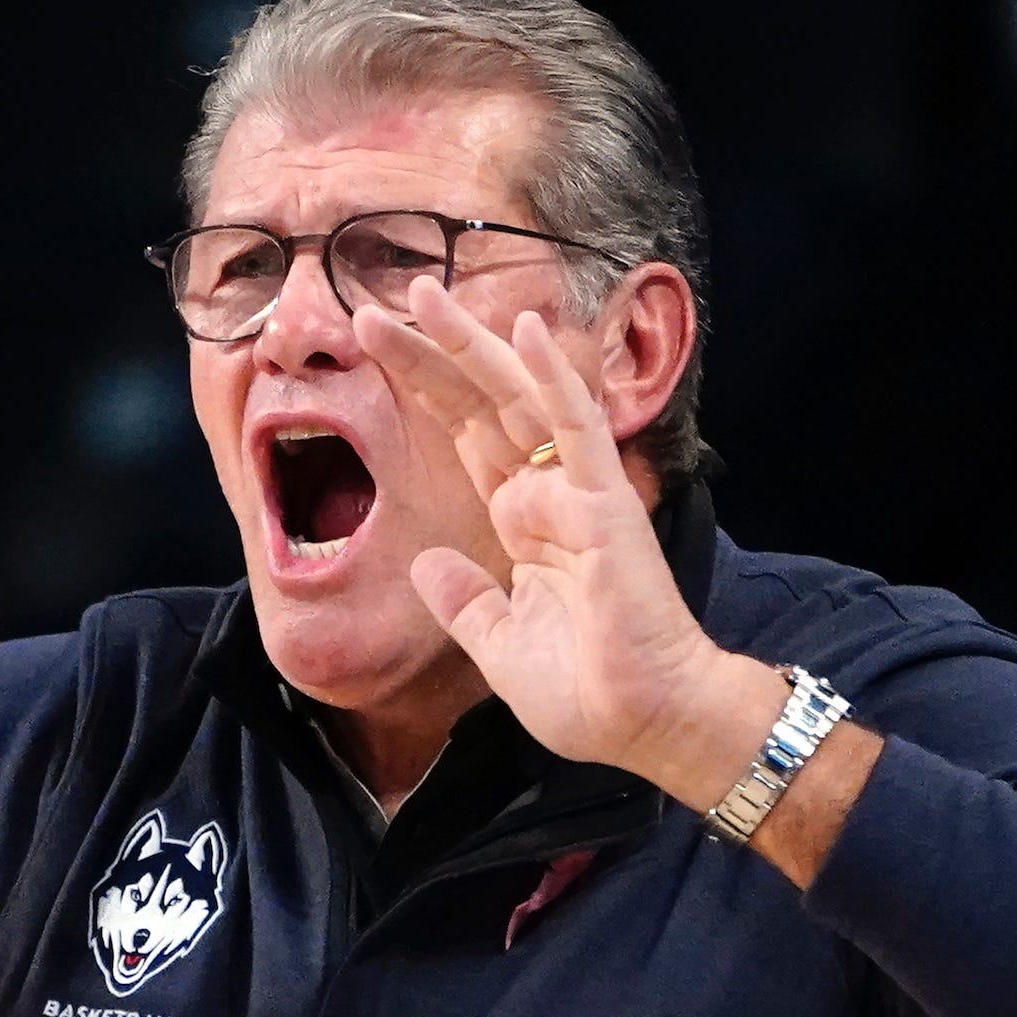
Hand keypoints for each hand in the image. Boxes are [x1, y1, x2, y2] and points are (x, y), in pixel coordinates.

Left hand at [354, 276, 734, 776]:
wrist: (642, 723)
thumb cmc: (584, 692)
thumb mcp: (498, 644)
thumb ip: (465, 601)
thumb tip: (427, 563)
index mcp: (521, 522)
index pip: (466, 436)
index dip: (425, 389)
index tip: (374, 347)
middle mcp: (547, 495)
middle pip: (481, 405)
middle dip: (431, 353)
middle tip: (376, 305)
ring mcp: (576, 491)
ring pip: (519, 398)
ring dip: (475, 345)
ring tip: (426, 293)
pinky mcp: (604, 502)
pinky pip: (577, 426)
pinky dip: (554, 376)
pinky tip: (527, 330)